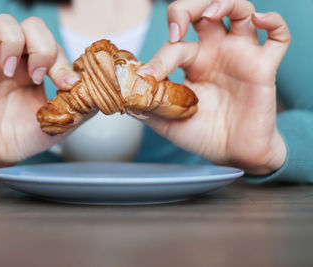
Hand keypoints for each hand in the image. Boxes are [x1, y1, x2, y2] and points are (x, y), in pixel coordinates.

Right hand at [0, 15, 79, 174]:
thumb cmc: (23, 138)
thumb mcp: (60, 123)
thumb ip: (81, 106)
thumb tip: (101, 90)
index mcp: (39, 70)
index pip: (55, 48)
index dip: (63, 62)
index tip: (67, 85)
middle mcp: (17, 60)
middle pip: (33, 28)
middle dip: (43, 48)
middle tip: (39, 77)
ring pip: (3, 24)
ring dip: (13, 42)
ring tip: (11, 71)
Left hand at [138, 0, 289, 174]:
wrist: (231, 154)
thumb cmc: (202, 134)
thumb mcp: (167, 121)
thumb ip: (146, 106)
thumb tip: (125, 93)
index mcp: (192, 63)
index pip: (174, 45)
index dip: (160, 57)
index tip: (149, 76)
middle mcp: (215, 53)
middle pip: (204, 11)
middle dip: (188, 8)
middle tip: (177, 25)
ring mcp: (240, 56)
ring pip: (240, 11)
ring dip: (224, 4)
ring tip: (211, 14)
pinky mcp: (264, 67)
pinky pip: (278, 37)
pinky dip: (273, 22)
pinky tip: (260, 22)